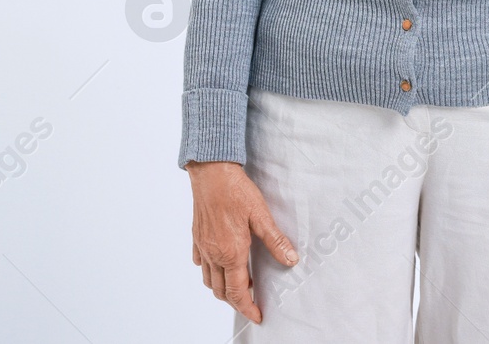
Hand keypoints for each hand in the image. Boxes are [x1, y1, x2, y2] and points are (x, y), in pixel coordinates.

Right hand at [187, 160, 299, 324]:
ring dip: (223, 289)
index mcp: (231, 252)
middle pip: (222, 292)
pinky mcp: (197, 237)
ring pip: (209, 281)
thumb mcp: (261, 214)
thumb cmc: (235, 190)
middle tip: (252, 302)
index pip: (238, 292)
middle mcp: (214, 254)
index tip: (257, 315)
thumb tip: (291, 259)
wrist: (211, 172)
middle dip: (236, 302)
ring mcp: (203, 246)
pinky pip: (201, 264)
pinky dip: (211, 272)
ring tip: (241, 283)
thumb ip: (275, 240)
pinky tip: (222, 263)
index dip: (248, 307)